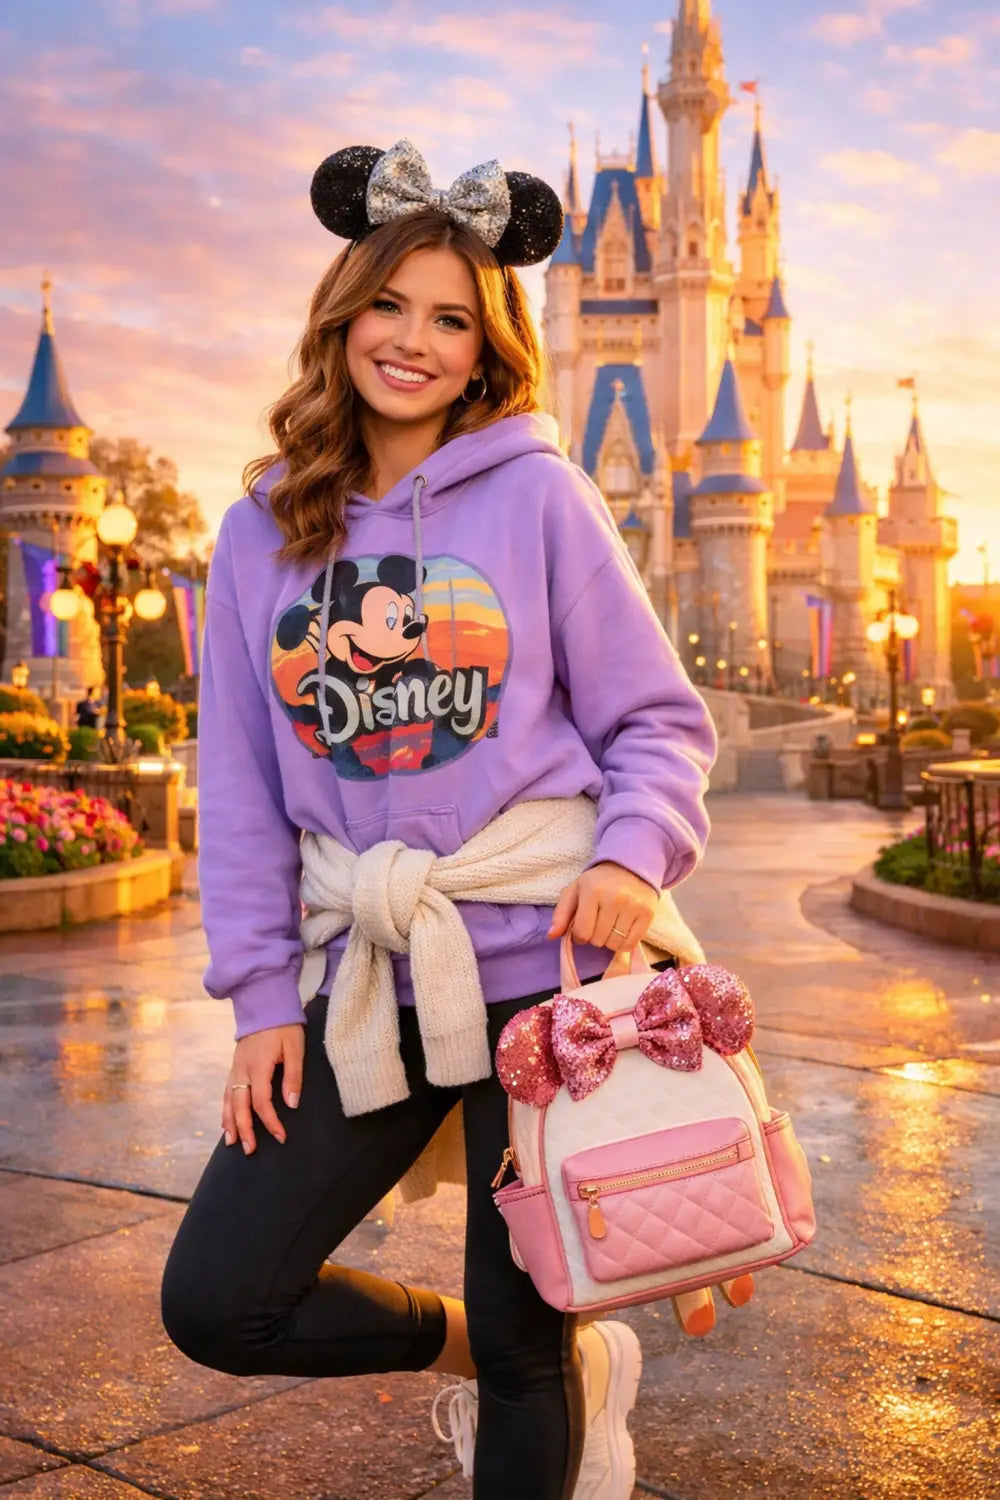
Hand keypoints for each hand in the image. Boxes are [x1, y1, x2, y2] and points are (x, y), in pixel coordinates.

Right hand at [221, 1024, 304, 1155]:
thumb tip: (292, 1105)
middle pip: (239, 1106)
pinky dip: (225, 1109)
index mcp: (258, 1066)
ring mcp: (235, 1068)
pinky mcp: (234, 1066)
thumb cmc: (283, 1025)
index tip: (281, 1137)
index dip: (270, 1122)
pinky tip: (227, 1121)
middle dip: (244, 1130)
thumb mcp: (295, 1047)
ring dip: (230, 1123)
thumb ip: (293, 1076)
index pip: (261, 1102)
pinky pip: (226, 1092)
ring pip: (228, 1100)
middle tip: (251, 1150)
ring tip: (233, 1143)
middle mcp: (242, 1070)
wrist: (264, 1003)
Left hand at [547, 861, 658, 952]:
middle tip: (598, 924)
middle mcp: (614, 898)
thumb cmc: (598, 881)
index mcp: (592, 891)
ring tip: (610, 927)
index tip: (583, 928)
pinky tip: (621, 932)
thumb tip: (551, 936)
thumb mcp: (575, 891)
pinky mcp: (647, 913)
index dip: (579, 936)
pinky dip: (624, 944)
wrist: (630, 867)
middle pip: (598, 940)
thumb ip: (561, 914)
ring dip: (609, 941)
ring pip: (615, 944)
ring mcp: (633, 906)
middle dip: (594, 937)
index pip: (582, 932)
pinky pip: (631, 944)